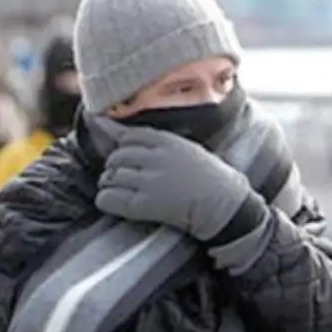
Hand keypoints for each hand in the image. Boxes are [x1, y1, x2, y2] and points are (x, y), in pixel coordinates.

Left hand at [94, 128, 256, 241]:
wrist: (225, 206)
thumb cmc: (206, 177)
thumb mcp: (184, 148)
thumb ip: (152, 141)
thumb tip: (107, 125)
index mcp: (167, 142)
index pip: (128, 136)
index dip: (122, 148)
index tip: (129, 159)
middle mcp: (156, 159)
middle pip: (115, 157)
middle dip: (115, 168)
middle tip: (124, 179)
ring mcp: (150, 182)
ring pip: (110, 177)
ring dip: (110, 185)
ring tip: (123, 192)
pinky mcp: (144, 205)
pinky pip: (108, 198)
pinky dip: (106, 201)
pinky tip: (116, 203)